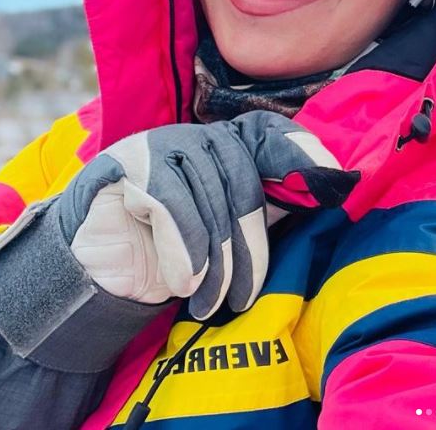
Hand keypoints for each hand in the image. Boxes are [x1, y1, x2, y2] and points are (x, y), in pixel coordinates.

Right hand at [57, 110, 358, 319]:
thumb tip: (335, 187)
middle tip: (246, 294)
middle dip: (250, 244)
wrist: (98, 268)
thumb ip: (273, 205)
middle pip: (242, 180)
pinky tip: (183, 282)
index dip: (302, 151)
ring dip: (214, 261)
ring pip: (209, 199)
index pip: (270, 132)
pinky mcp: (129, 163)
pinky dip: (183, 250)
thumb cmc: (172, 250)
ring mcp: (162, 143)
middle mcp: (198, 136)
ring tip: (211, 302)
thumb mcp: (230, 228)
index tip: (337, 183)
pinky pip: (171, 205)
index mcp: (225, 144)